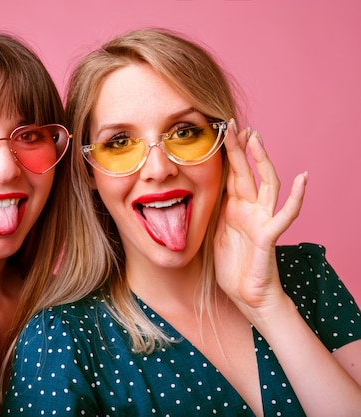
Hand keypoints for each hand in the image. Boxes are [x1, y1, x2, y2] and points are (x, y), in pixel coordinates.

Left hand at [213, 120, 306, 315]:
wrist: (246, 296)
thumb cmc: (232, 267)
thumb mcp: (213, 234)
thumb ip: (211, 212)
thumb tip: (198, 190)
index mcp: (234, 209)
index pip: (231, 175)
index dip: (228, 155)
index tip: (223, 131)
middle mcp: (250, 210)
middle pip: (247, 173)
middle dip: (241, 149)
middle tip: (235, 124)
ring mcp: (262, 221)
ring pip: (267, 184)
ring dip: (263, 162)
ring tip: (257, 139)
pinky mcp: (269, 236)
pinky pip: (285, 215)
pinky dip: (295, 198)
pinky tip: (302, 178)